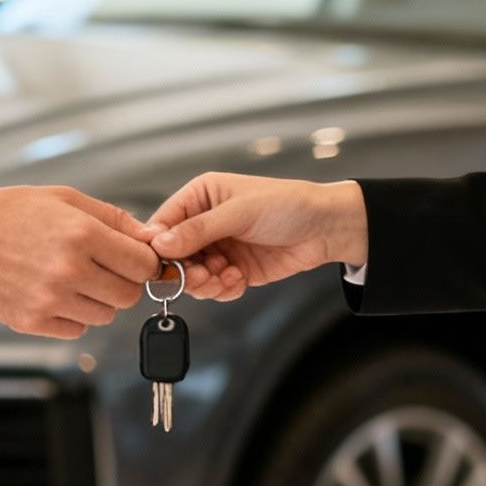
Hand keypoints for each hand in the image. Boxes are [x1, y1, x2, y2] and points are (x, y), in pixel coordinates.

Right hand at [0, 186, 161, 337]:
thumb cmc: (9, 213)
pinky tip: (54, 293)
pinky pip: (76, 330)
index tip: (133, 259)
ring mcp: (50, 300)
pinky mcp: (32, 321)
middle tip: (103, 268)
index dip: (144, 262)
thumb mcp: (64, 199)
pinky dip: (73, 316)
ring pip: (105, 316)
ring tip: (73, 278)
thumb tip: (153, 239)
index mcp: (81, 234)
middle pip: (129, 295)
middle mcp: (68, 270)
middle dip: (123, 283)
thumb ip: (113, 219)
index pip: (143, 264)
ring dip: (98, 300)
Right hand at [141, 173, 367, 300]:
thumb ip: (199, 229)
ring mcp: (219, 248)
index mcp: (201, 197)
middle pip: (174, 256)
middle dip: (185, 271)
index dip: (160, 245)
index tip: (163, 263)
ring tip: (225, 278)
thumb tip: (162, 244)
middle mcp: (205, 223)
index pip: (164, 223)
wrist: (326, 228)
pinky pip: (215, 288)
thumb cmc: (288, 204)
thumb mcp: (240, 211)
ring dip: (205, 283)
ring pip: (192, 276)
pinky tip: (239, 279)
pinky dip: (223, 289)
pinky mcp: (233, 270)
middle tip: (201, 277)